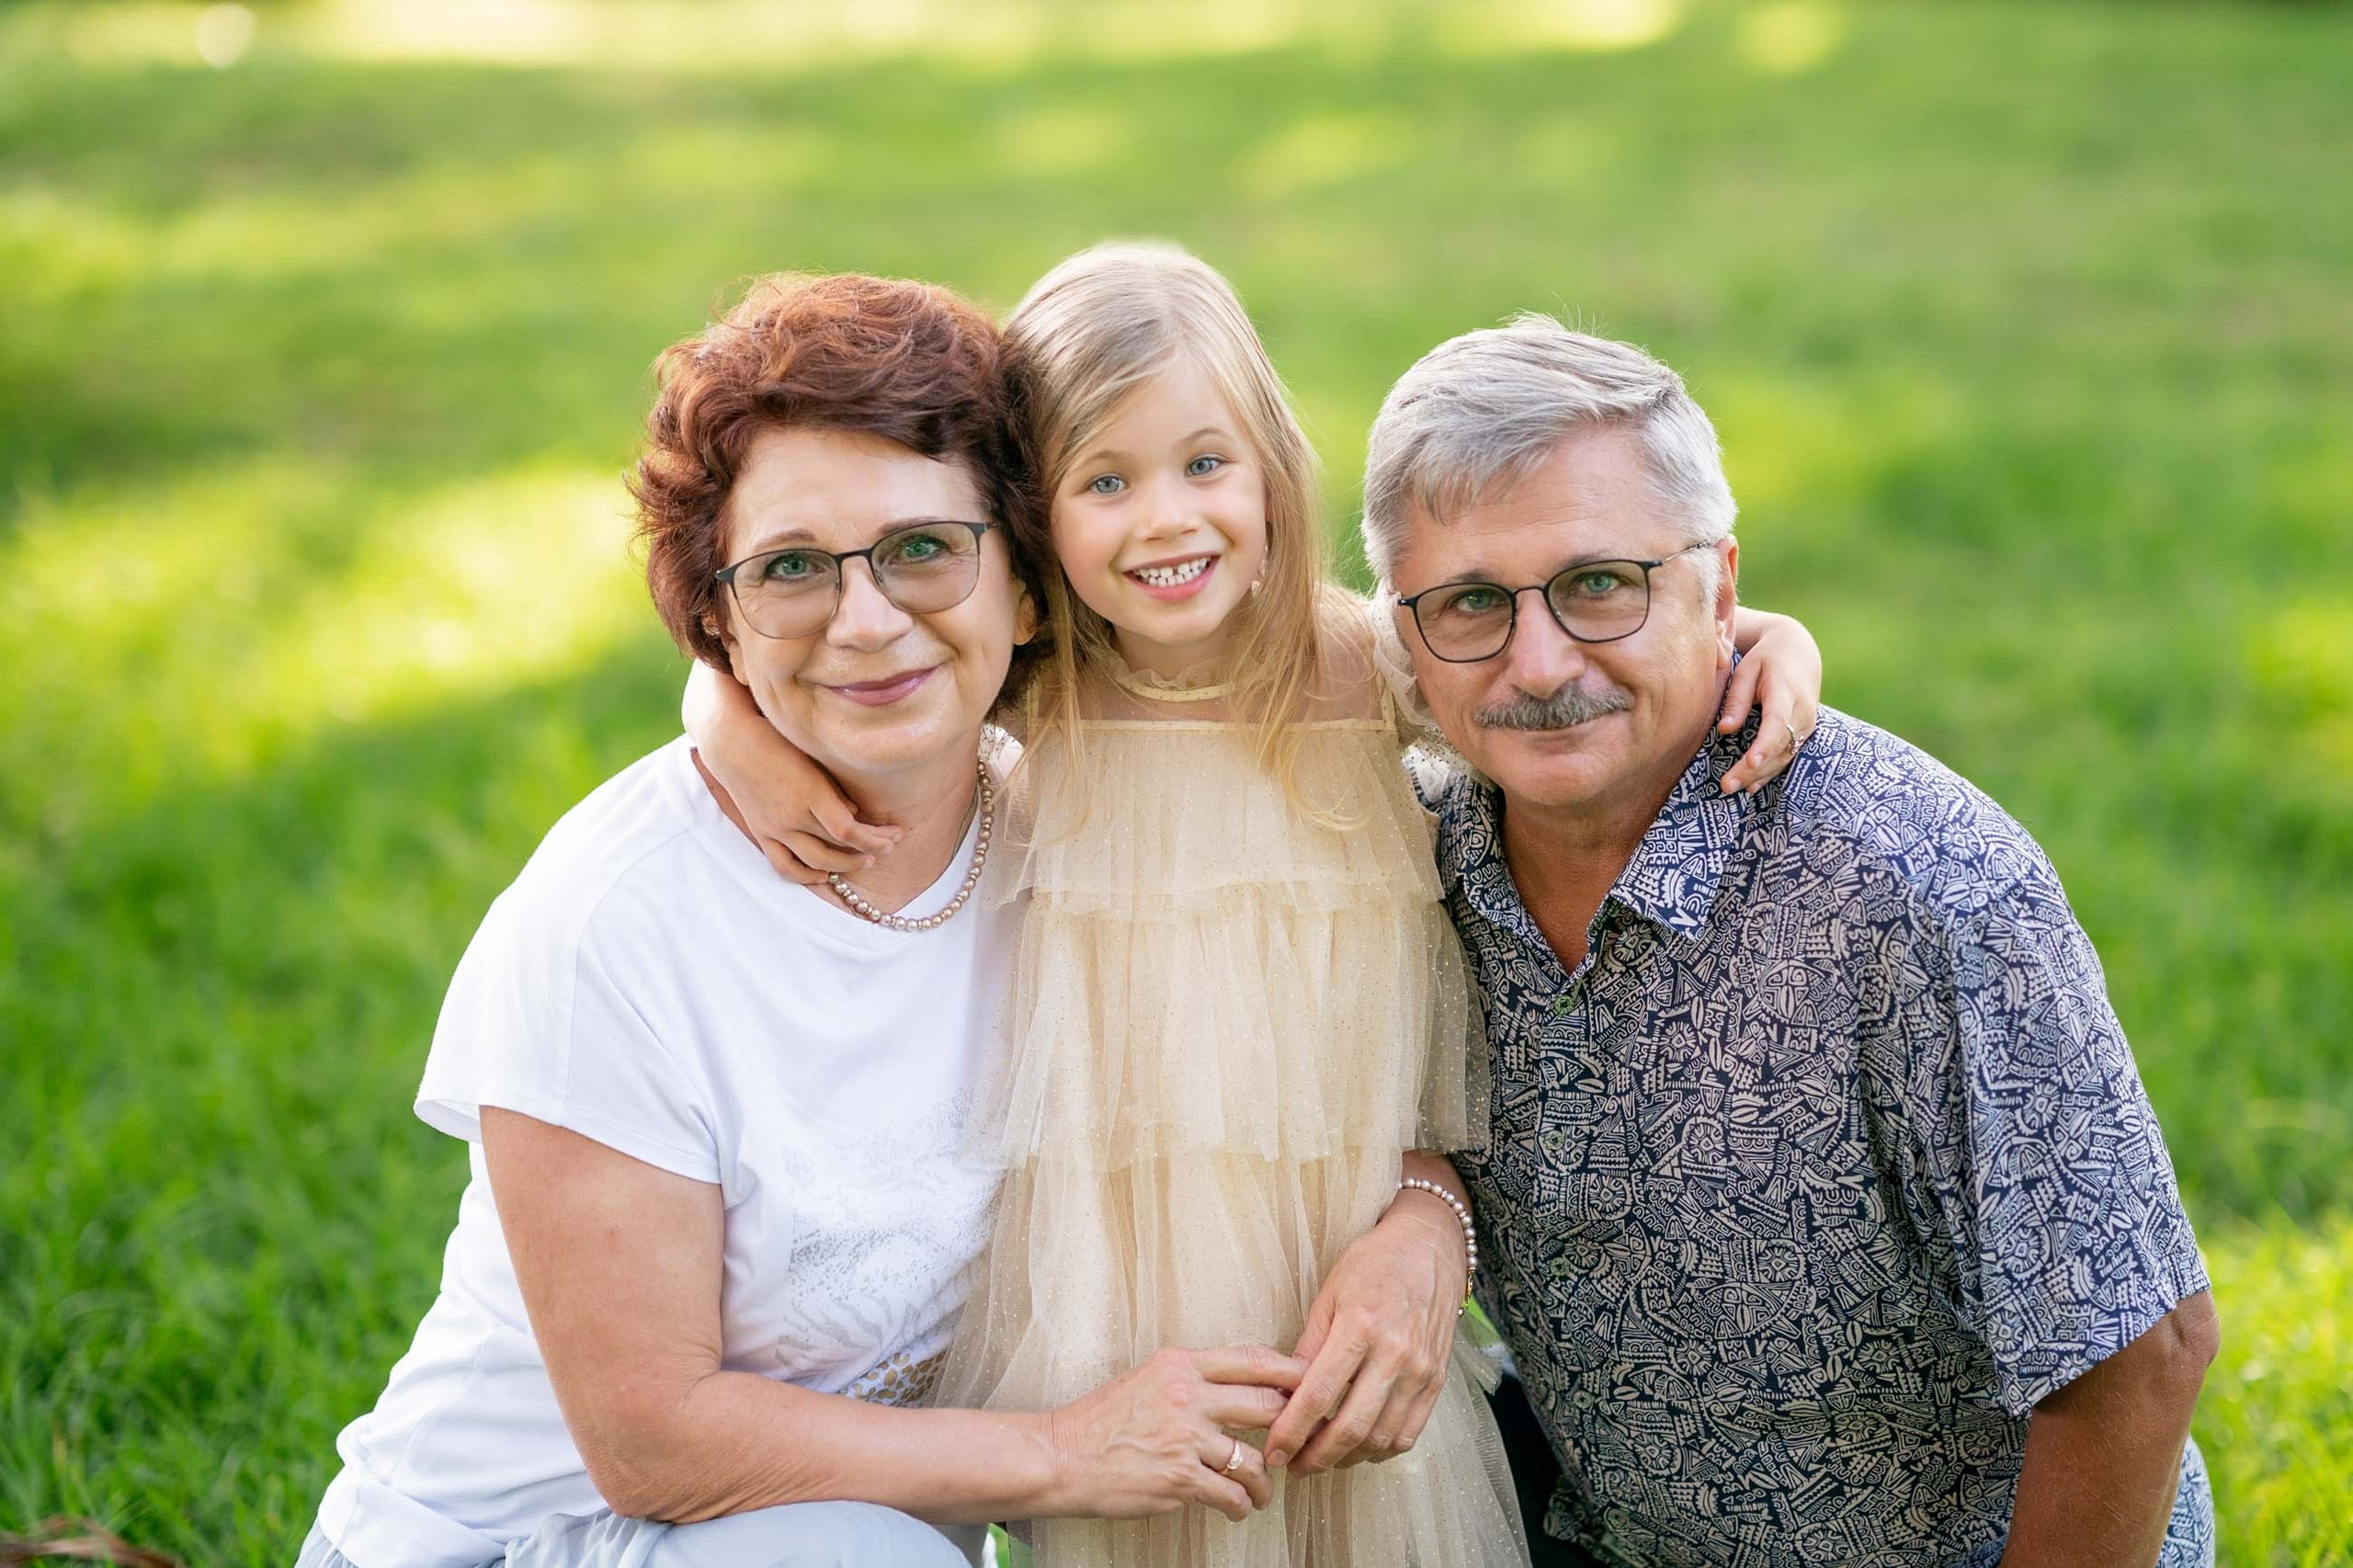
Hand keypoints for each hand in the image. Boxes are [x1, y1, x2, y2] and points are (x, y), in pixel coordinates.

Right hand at [682, 667, 900, 883]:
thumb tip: (856, 816)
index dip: (875, 838)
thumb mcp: (814, 759)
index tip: (895, 835)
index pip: (848, 830)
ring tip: (866, 859)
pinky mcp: (762, 834)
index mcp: (809, 792)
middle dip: (870, 849)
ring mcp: (774, 828)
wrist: (733, 744)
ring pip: (814, 862)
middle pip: (837, 847)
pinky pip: (785, 866)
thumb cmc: (778, 742)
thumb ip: (835, 790)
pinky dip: (807, 876)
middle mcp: (791, 816)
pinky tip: (825, 875)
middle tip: (889, 845)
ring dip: (845, 865)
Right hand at [1041, 1347, 1303, 1523]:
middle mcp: (1187, 1396)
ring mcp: (1185, 1438)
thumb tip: (1235, 1387)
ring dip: (1267, 1480)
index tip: (1310, 1382)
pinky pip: (1232, 1494)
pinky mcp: (1180, 1478)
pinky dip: (1242, 1505)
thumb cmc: (1100, 1420)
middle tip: (1298, 1440)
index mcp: (1180, 1365)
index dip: (1290, 1372)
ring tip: (1264, 1489)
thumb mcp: (1146, 1378)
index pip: (1252, 1360)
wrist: (1062, 1455)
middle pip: (1267, 1405)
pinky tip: (1239, 1508)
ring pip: (1254, 1458)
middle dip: (1291, 1425)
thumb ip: (1189, 1378)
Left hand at [1263, 1190, 1463, 1475]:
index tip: (1275, 1452)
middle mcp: (1395, 1354)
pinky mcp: (1437, 1379)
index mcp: (1360, 1327)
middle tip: (1295, 1467)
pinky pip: (1409, 1432)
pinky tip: (1360, 1448)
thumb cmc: (1374, 1262)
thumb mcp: (1330, 1293)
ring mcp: (1420, 1370)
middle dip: (1317, 1457)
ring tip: (1323, 1459)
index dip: (1292, 1431)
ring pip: (1381, 1438)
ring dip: (1348, 1458)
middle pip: (1351, 1427)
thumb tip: (1284, 1392)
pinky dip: (1382, 1450)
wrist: (1431, 1247)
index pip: (1319, 1395)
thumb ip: (1309, 1345)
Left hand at [1718, 612, 1821, 794]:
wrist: (1799, 653)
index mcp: (1786, 692)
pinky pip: (1788, 755)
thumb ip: (1736, 699)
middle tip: (1725, 786)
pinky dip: (1770, 771)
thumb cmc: (1766, 659)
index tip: (1750, 762)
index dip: (1765, 744)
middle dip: (1753, 769)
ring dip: (1759, 775)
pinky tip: (1751, 785)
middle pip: (1778, 746)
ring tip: (1731, 788)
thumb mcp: (1746, 670)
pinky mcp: (1805, 733)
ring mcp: (1807, 725)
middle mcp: (1802, 712)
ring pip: (1784, 756)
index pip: (1777, 722)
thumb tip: (1725, 730)